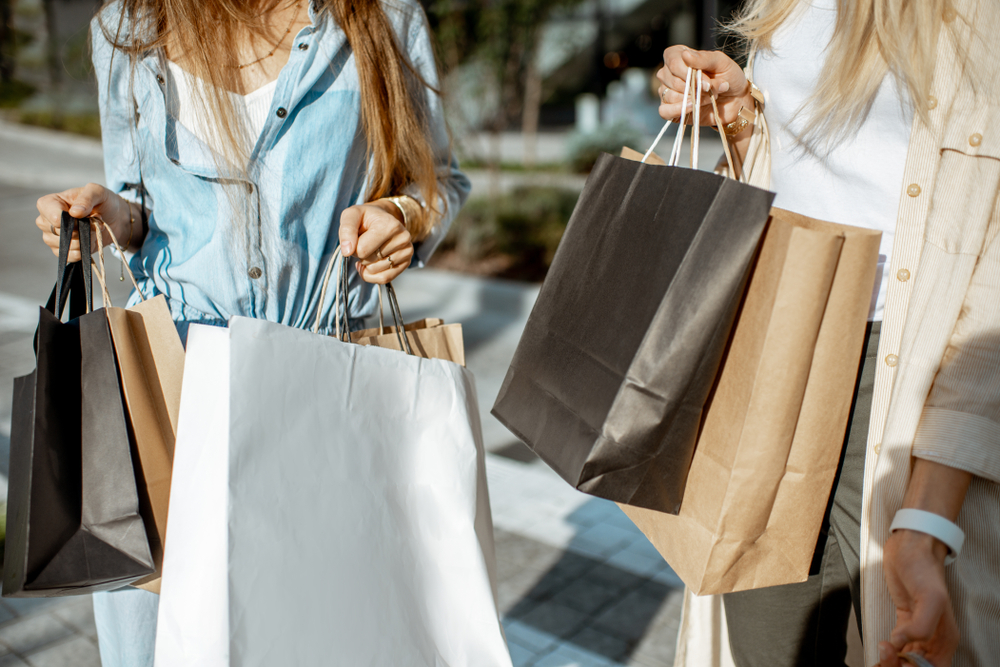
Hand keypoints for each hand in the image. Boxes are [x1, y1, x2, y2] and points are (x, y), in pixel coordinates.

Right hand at [36, 183, 134, 262]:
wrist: (116, 219)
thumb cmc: (104, 202)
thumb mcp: (98, 192)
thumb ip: (86, 198)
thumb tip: (75, 212)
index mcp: (51, 202)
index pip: (48, 212)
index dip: (63, 218)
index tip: (79, 217)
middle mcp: (47, 220)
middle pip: (56, 231)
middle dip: (80, 229)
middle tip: (92, 221)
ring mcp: (53, 237)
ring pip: (64, 245)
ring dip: (84, 240)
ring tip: (93, 230)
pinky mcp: (64, 250)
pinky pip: (69, 256)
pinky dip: (83, 251)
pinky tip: (90, 242)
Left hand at [338, 201, 413, 284]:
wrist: (382, 219)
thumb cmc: (365, 218)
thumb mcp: (351, 215)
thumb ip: (346, 230)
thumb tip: (347, 252)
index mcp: (390, 225)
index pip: (362, 250)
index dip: (353, 247)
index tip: (357, 238)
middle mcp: (403, 238)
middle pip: (368, 261)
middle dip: (360, 255)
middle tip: (365, 243)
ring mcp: (407, 252)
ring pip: (375, 271)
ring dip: (366, 265)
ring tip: (370, 251)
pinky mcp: (406, 263)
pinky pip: (384, 279)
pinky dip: (372, 276)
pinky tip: (371, 265)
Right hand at [656, 46, 751, 130]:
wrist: (736, 99)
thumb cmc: (728, 77)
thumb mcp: (721, 62)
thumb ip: (704, 58)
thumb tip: (685, 55)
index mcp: (677, 56)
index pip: (673, 62)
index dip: (689, 73)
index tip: (707, 81)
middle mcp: (668, 74)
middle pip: (673, 81)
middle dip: (696, 88)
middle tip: (711, 90)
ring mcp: (667, 92)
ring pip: (671, 96)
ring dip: (694, 100)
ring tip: (708, 98)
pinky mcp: (670, 110)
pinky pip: (664, 111)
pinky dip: (678, 110)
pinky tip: (691, 108)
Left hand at [876, 529, 958, 666]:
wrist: (910, 548)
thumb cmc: (924, 569)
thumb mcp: (931, 597)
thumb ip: (922, 625)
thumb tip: (900, 642)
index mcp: (945, 639)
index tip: (900, 661)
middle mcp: (934, 640)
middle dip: (899, 665)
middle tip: (884, 652)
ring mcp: (918, 632)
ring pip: (906, 660)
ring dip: (891, 661)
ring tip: (881, 649)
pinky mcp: (904, 623)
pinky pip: (898, 648)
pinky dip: (888, 653)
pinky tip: (879, 648)